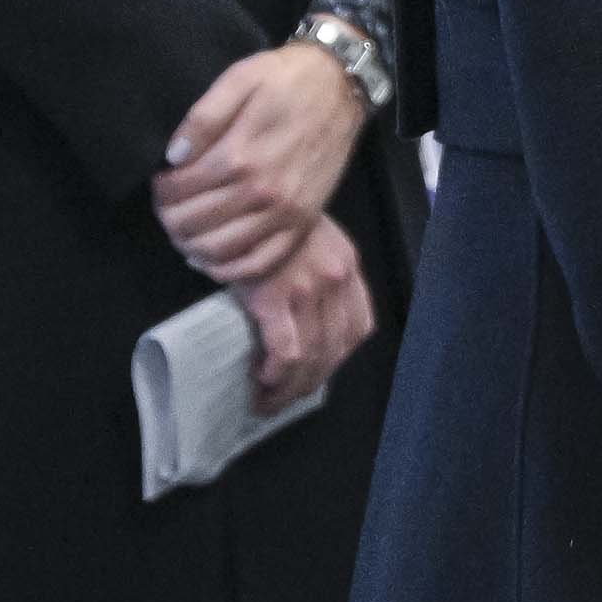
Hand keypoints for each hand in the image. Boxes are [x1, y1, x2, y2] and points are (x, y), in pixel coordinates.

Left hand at [153, 41, 365, 282]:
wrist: (342, 85)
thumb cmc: (287, 78)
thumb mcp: (240, 79)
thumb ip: (203, 117)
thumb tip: (173, 157)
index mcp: (241, 155)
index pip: (181, 191)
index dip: (161, 190)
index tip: (159, 182)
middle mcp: (263, 191)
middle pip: (195, 224)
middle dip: (170, 218)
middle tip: (166, 207)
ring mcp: (287, 211)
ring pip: (221, 250)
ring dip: (191, 246)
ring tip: (183, 230)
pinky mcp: (304, 221)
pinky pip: (261, 262)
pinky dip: (230, 270)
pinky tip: (211, 258)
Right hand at [232, 212, 374, 413]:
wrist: (242, 201)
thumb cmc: (268, 224)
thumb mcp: (309, 243)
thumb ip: (317, 277)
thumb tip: (303, 324)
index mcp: (347, 267)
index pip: (358, 327)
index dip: (337, 359)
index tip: (315, 375)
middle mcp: (336, 280)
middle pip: (335, 349)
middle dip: (310, 383)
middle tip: (284, 400)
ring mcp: (308, 289)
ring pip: (312, 357)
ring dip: (289, 388)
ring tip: (267, 400)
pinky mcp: (275, 298)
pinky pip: (286, 351)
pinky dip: (276, 374)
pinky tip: (262, 380)